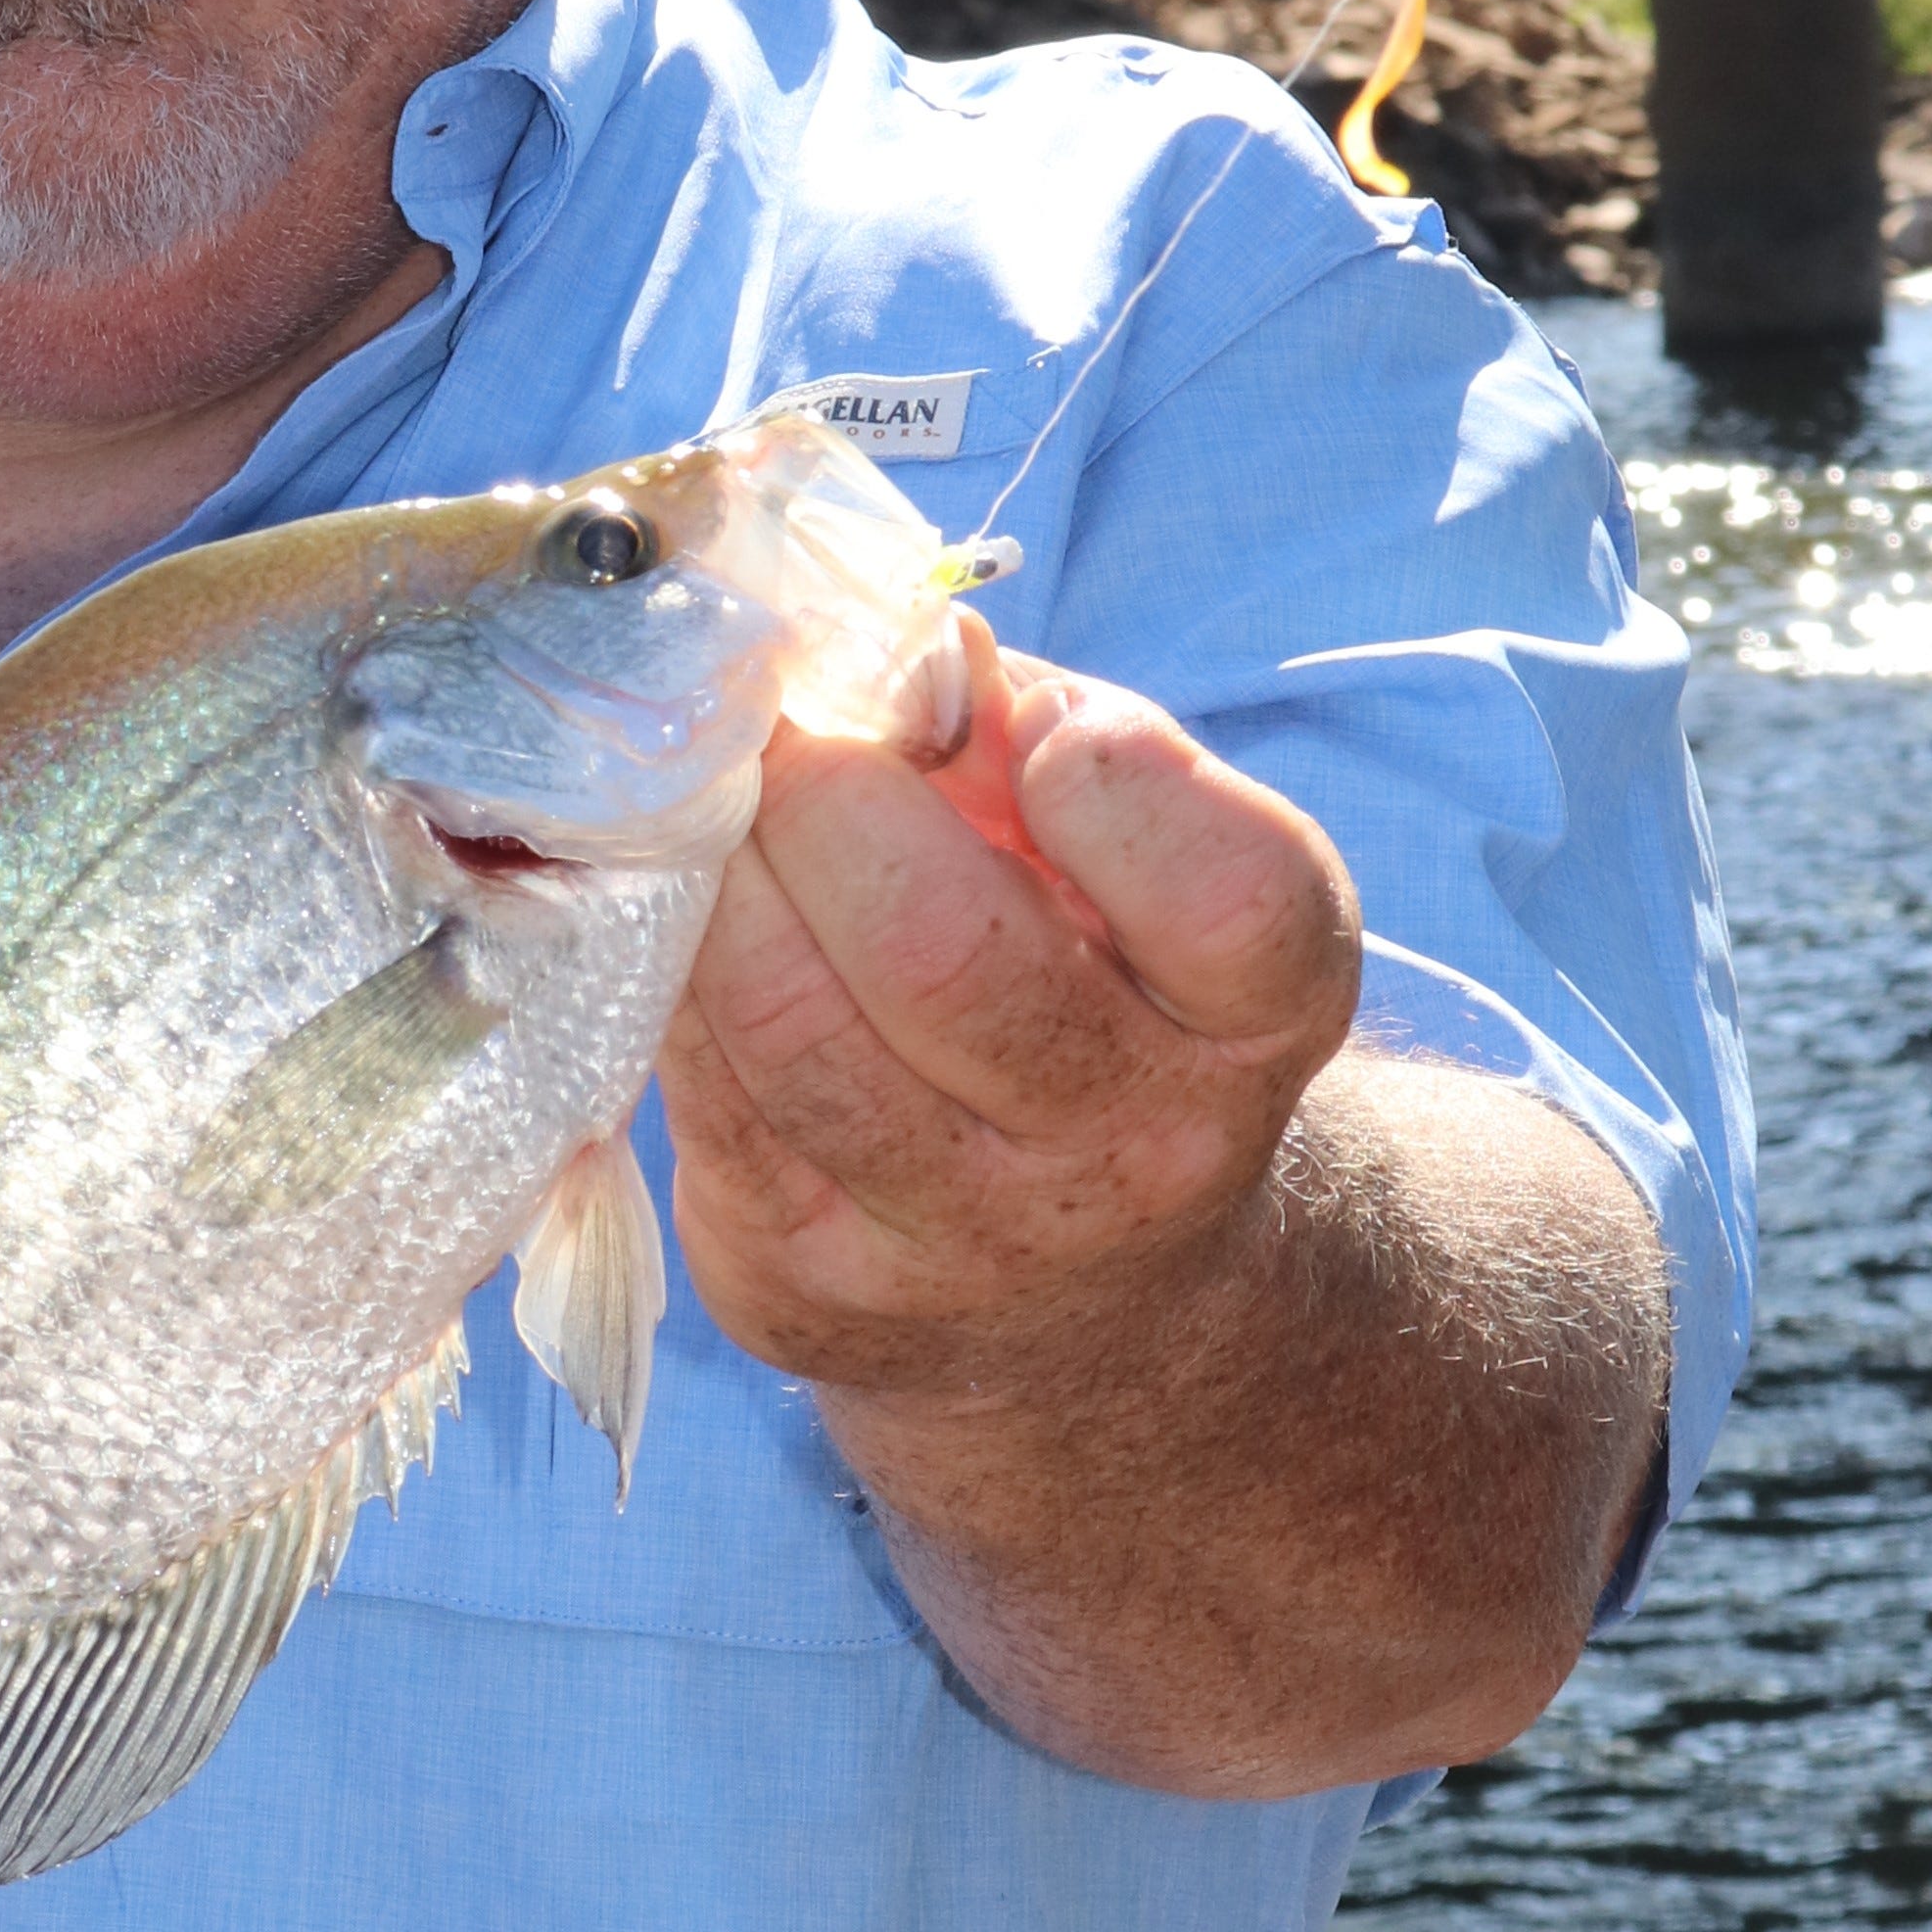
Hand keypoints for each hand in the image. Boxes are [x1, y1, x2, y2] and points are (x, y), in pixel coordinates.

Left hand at [662, 625, 1360, 1398]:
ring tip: (711, 803)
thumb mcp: (1129, 854)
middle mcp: (1135, 1152)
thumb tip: (881, 639)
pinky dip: (676, 968)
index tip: (1010, 716)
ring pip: (786, 1024)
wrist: (1087, 1290)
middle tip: (781, 727)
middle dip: (822, 792)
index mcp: (1255, 1016)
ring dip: (718, 873)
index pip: (1222, 892)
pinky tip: (686, 913)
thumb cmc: (1095, 980)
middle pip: (943, 950)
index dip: (1099, 769)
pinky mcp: (804, 1292)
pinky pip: (700, 1089)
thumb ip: (1031, 730)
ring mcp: (965, 1246)